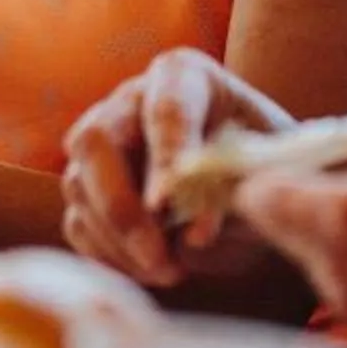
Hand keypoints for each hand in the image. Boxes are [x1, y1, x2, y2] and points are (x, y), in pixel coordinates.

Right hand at [58, 48, 294, 287]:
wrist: (255, 186)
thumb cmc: (264, 167)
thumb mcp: (269, 171)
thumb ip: (236, 190)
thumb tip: (192, 233)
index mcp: (184, 75)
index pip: (167, 109)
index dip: (166, 154)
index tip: (168, 203)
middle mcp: (130, 100)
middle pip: (97, 142)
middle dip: (123, 207)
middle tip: (159, 256)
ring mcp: (101, 141)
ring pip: (79, 186)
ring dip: (118, 240)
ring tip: (168, 272)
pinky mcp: (87, 186)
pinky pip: (77, 222)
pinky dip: (108, 255)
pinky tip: (149, 270)